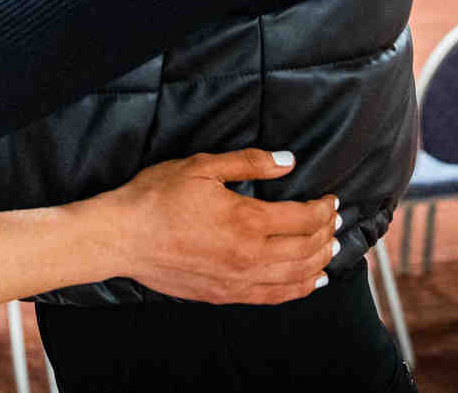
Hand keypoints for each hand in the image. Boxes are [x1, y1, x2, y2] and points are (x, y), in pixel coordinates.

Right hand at [99, 149, 339, 304]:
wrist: (123, 237)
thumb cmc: (157, 196)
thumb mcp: (202, 166)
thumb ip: (249, 163)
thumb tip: (288, 162)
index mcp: (247, 221)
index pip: (304, 218)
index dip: (323, 209)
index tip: (330, 199)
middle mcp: (250, 256)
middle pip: (306, 249)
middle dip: (327, 234)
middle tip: (335, 221)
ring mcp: (238, 280)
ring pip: (296, 277)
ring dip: (320, 262)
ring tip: (331, 250)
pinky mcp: (225, 295)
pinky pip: (274, 297)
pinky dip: (299, 289)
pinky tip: (309, 282)